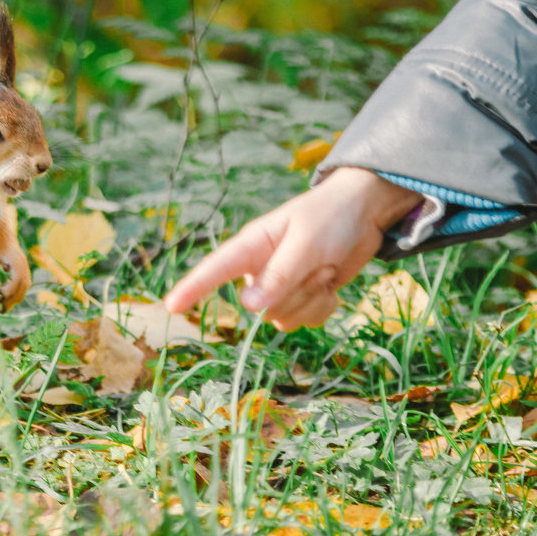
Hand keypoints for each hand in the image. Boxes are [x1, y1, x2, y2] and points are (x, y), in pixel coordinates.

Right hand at [164, 167, 423, 330]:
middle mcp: (259, 270)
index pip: (214, 270)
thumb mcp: (306, 243)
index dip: (192, 289)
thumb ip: (278, 275)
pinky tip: (331, 283)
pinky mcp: (300, 298)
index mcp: (251, 247)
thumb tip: (248, 307)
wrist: (364, 214)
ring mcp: (279, 287)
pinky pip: (306, 321)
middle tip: (319, 264)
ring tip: (325, 268)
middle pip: (263, 308)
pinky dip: (324, 306)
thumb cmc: (330, 217)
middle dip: (296, 293)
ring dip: (312, 298)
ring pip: (284, 318)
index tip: (171, 306)